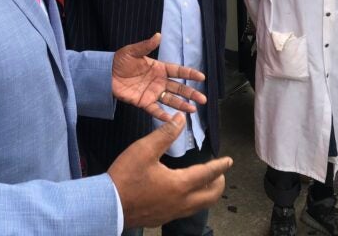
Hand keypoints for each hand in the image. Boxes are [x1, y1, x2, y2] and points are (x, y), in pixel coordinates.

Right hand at [108, 113, 231, 228]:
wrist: (108, 205)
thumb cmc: (126, 176)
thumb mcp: (144, 150)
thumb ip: (165, 133)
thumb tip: (181, 119)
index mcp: (179, 184)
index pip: (207, 174)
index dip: (219, 166)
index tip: (229, 161)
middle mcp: (180, 202)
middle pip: (209, 196)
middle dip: (218, 184)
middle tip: (219, 173)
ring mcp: (172, 213)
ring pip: (199, 206)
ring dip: (206, 194)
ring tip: (205, 183)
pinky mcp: (162, 219)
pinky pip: (185, 211)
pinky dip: (192, 201)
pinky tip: (183, 195)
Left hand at [112, 33, 206, 121]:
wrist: (105, 74)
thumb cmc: (119, 61)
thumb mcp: (132, 51)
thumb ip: (146, 45)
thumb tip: (158, 35)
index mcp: (159, 68)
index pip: (178, 71)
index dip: (190, 74)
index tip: (202, 77)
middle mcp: (159, 81)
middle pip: (178, 88)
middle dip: (191, 93)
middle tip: (203, 99)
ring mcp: (152, 93)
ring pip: (170, 100)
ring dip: (182, 105)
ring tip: (193, 110)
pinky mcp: (143, 102)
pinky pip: (155, 110)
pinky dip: (163, 115)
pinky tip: (171, 120)